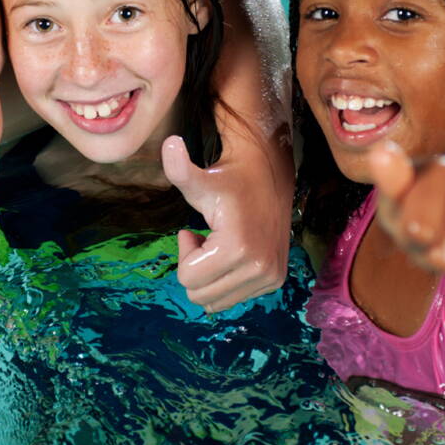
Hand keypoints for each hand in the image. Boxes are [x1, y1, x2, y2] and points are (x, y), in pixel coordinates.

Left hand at [161, 135, 289, 312]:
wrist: (268, 178)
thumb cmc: (227, 180)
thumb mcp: (200, 179)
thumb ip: (180, 169)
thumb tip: (168, 143)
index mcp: (238, 248)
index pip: (188, 279)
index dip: (184, 254)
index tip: (196, 230)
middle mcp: (259, 268)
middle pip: (200, 295)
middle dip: (195, 268)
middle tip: (206, 239)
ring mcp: (270, 277)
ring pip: (216, 302)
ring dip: (209, 276)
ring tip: (219, 246)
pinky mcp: (275, 281)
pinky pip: (234, 300)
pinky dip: (226, 281)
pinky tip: (233, 254)